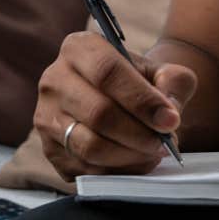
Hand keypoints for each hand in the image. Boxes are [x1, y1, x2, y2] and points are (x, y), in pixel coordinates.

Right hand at [35, 31, 196, 181]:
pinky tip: (136, 162)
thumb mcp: (163, 69)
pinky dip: (115, 172)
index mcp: (80, 47)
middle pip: (98, 113)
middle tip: (163, 142)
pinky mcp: (48, 150)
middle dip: (138, 133)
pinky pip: (82, 169)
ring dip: (128, 156)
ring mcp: (46, 117)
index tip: (170, 120)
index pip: (108, 72)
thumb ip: (173, 83)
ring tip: (153, 152)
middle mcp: (55, 79)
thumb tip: (169, 114)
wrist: (119, 94)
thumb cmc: (141, 80)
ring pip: (88, 145)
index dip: (141, 100)